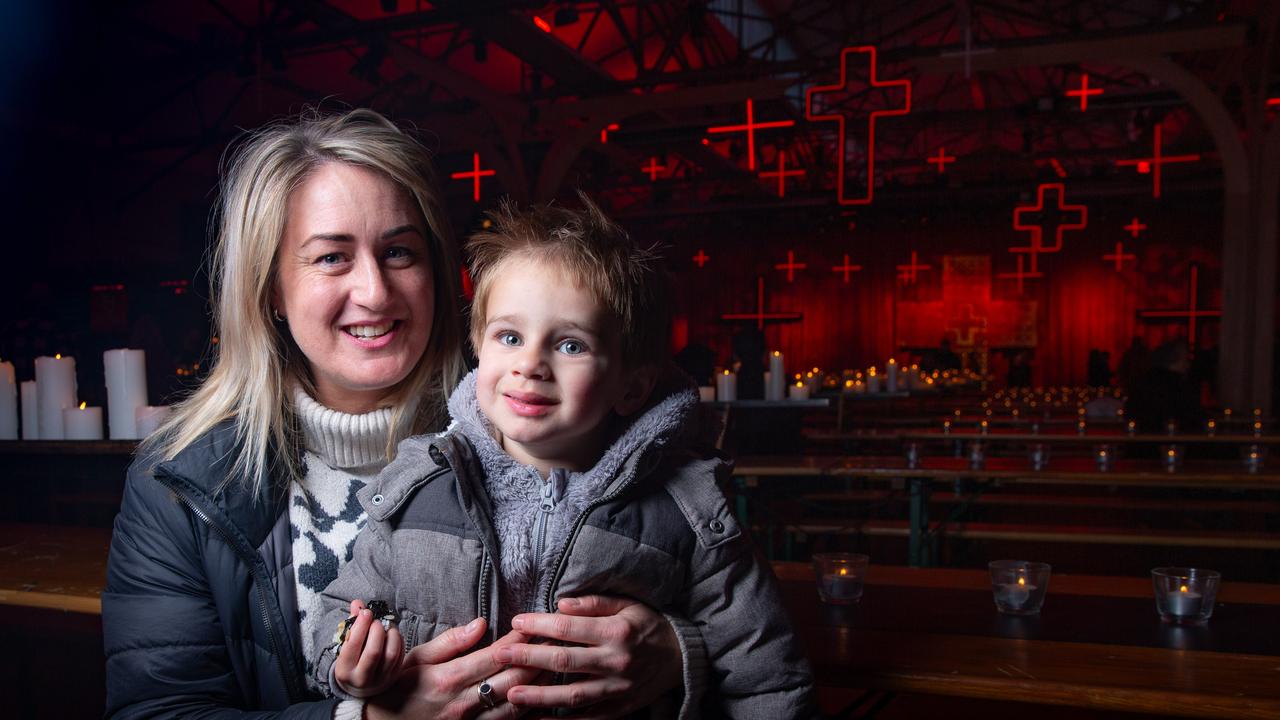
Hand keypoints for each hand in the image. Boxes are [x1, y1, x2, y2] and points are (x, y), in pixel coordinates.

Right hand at [333, 600, 403, 697]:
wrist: (360, 686)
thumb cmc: (352, 660)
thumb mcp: (346, 646)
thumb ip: (352, 624)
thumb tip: (358, 603)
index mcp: (345, 670)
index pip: (354, 645)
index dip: (361, 625)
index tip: (366, 612)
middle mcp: (362, 678)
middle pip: (374, 651)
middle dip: (377, 630)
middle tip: (376, 621)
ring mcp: (380, 680)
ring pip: (391, 654)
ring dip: (391, 635)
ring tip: (386, 627)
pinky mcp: (394, 677)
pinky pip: (400, 656)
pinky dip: (398, 641)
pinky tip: (393, 634)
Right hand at [367, 618, 541, 719]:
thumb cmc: (398, 686)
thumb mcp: (416, 658)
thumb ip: (450, 641)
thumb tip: (481, 623)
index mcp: (449, 678)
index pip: (495, 655)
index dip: (519, 639)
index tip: (535, 624)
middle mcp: (463, 702)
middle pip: (512, 680)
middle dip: (537, 659)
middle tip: (557, 641)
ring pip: (515, 705)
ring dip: (538, 685)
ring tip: (556, 665)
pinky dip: (528, 714)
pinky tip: (543, 700)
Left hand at [498, 596, 682, 717]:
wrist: (680, 658)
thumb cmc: (648, 626)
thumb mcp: (627, 605)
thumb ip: (594, 603)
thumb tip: (559, 603)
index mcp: (617, 632)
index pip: (569, 627)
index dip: (540, 625)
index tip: (516, 622)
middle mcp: (616, 661)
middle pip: (564, 661)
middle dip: (529, 657)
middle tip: (501, 655)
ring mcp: (618, 689)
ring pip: (573, 695)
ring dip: (540, 696)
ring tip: (512, 694)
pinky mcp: (619, 708)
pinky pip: (588, 718)